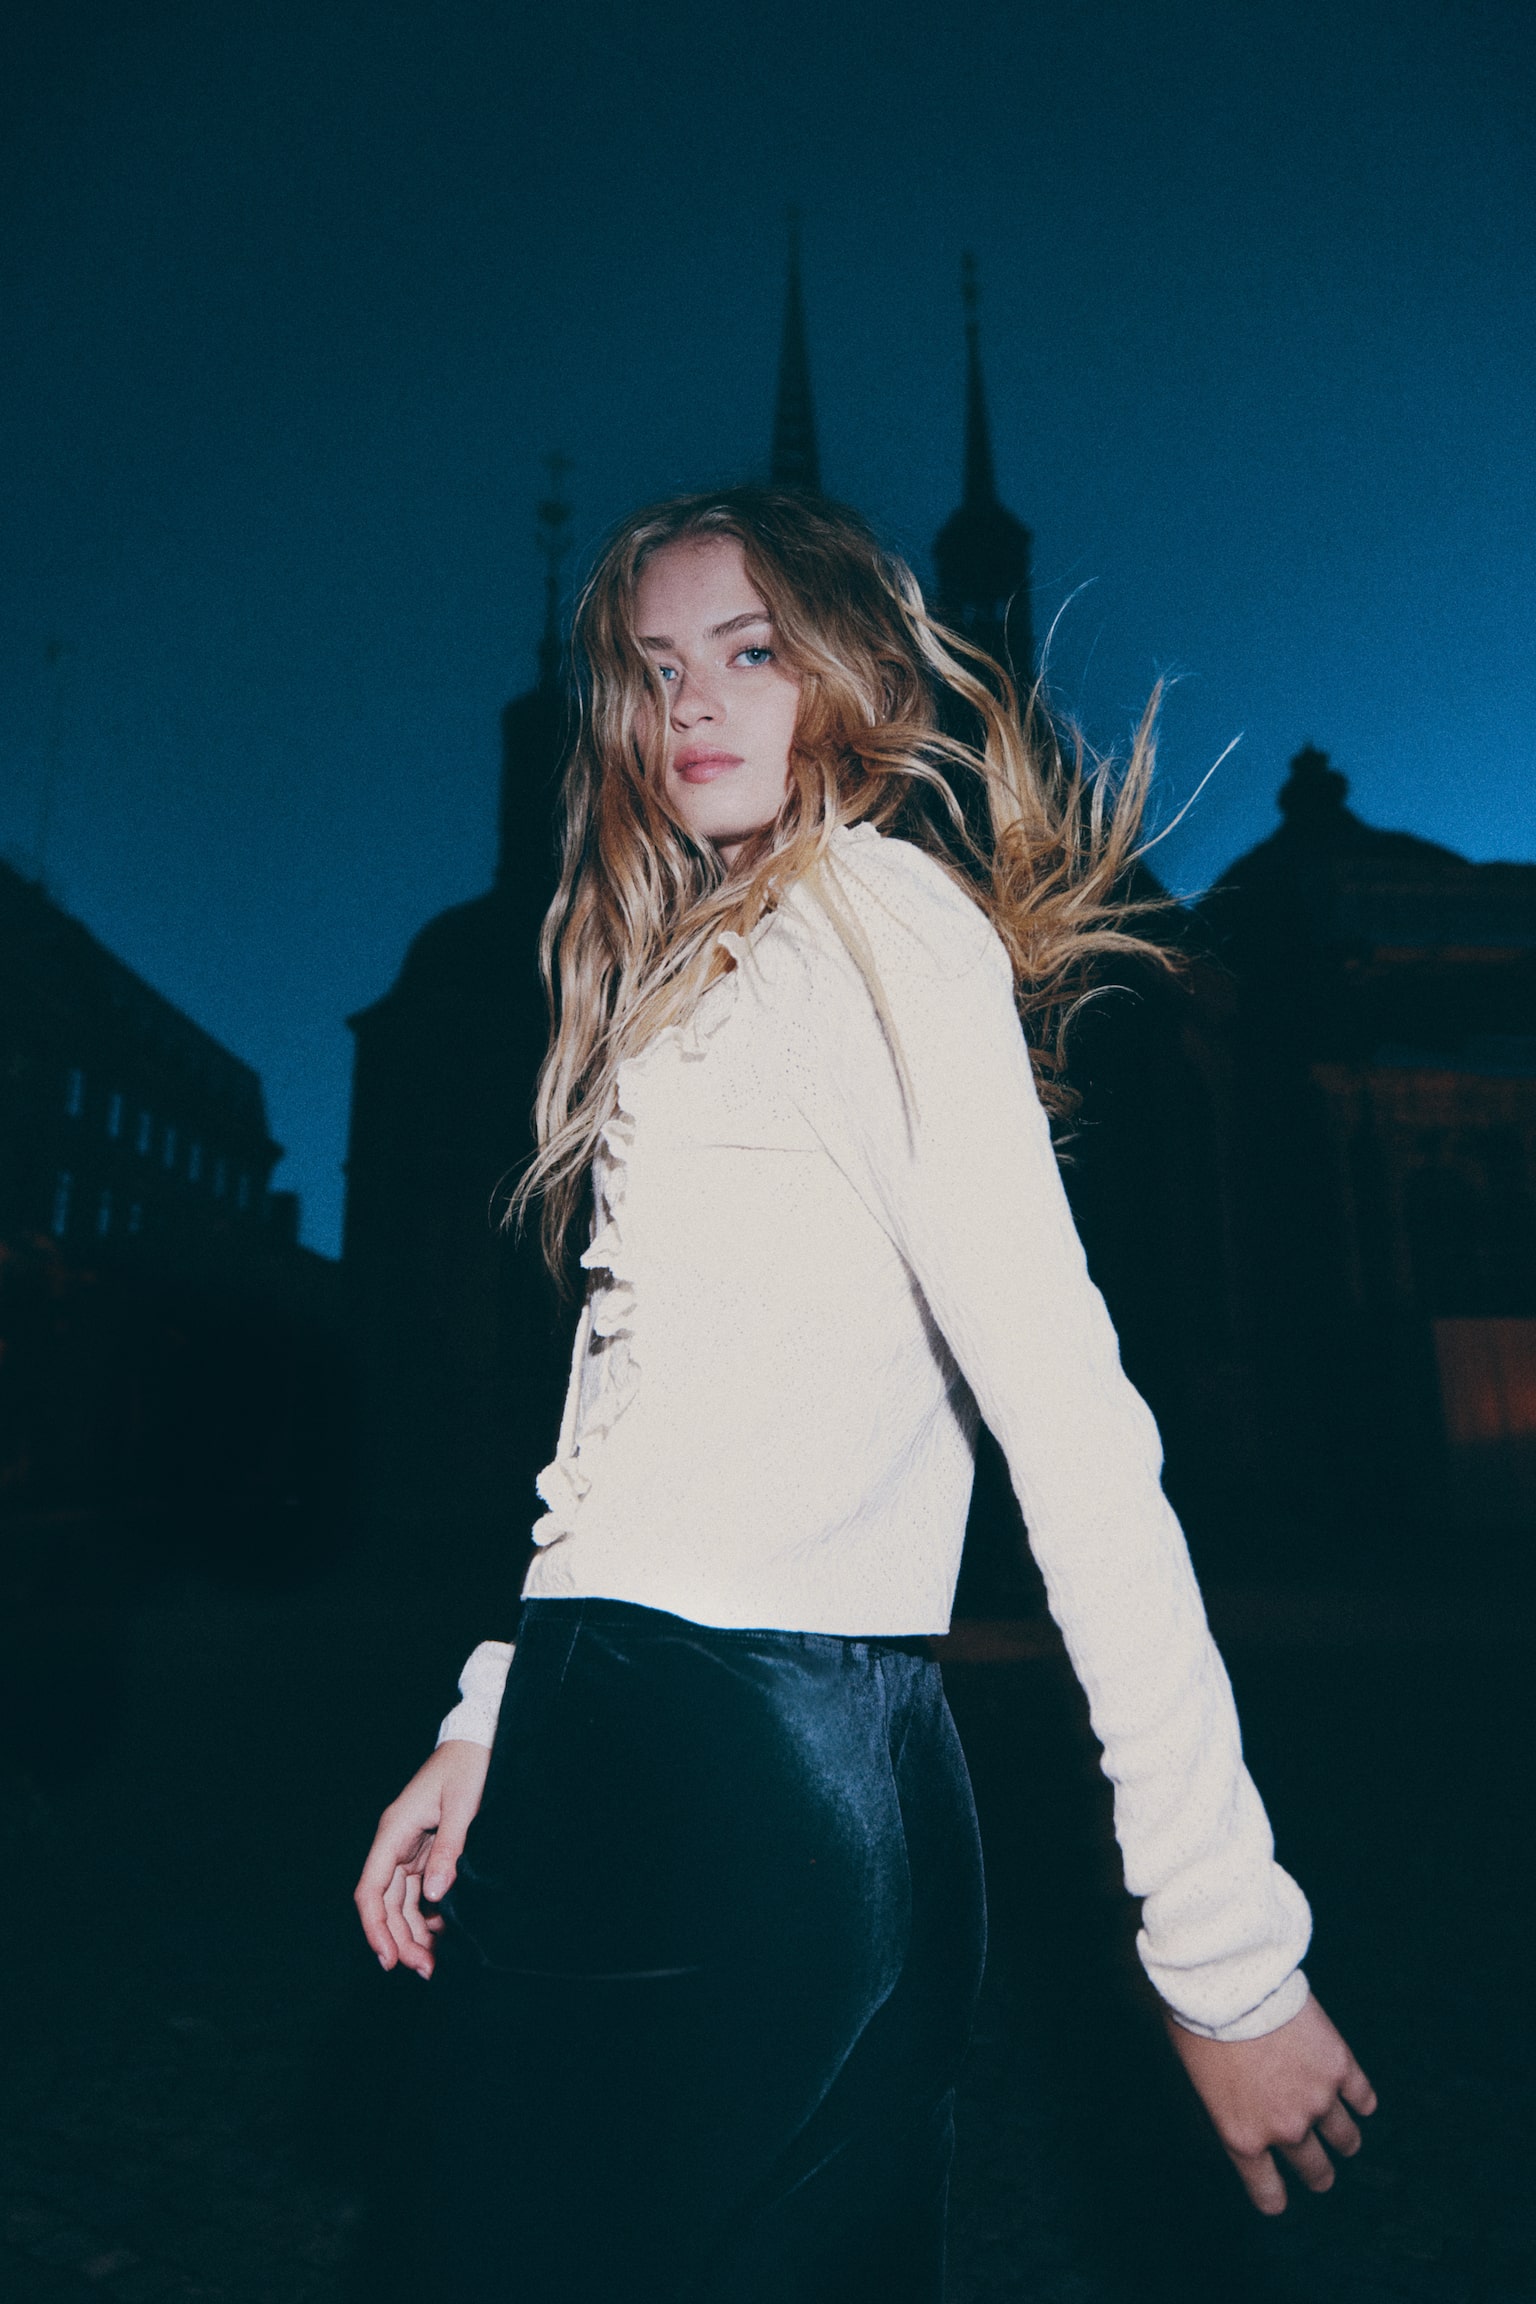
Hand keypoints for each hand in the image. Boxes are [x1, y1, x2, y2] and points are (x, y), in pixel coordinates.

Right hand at [353, 1738, 490, 1978]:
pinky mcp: (427, 1850)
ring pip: (401, 1902)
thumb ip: (450, 1850)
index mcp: (395, 1830)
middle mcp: (396, 1842)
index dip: (374, 1928)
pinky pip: (418, 1891)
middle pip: (385, 1903)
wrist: (482, 1739)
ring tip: (432, 1964)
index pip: (371, 1889)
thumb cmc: (471, 1766)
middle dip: (399, 1939)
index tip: (389, 1960)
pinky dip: (426, 1915)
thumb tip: (435, 1896)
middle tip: (424, 1971)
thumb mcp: (464, 1807)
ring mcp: (410, 1847)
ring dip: (412, 1933)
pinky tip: (441, 1934)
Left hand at [1165, 1992, 1377, 2213]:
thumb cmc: (1200, 2023)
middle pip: (1316, 2170)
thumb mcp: (1196, 2078)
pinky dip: (1362, 2101)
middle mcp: (1285, 2128)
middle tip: (1321, 2175)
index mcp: (1244, 2137)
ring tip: (1346, 2141)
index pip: (1267, 2191)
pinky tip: (1362, 2103)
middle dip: (1319, 2175)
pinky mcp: (1339, 2066)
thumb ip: (1223, 2106)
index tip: (1278, 2198)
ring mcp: (1317, 2099)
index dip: (1274, 2197)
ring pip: (1346, 2139)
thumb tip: (1235, 2109)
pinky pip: (1363, 2097)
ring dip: (1345, 2142)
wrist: (1230, 1981)